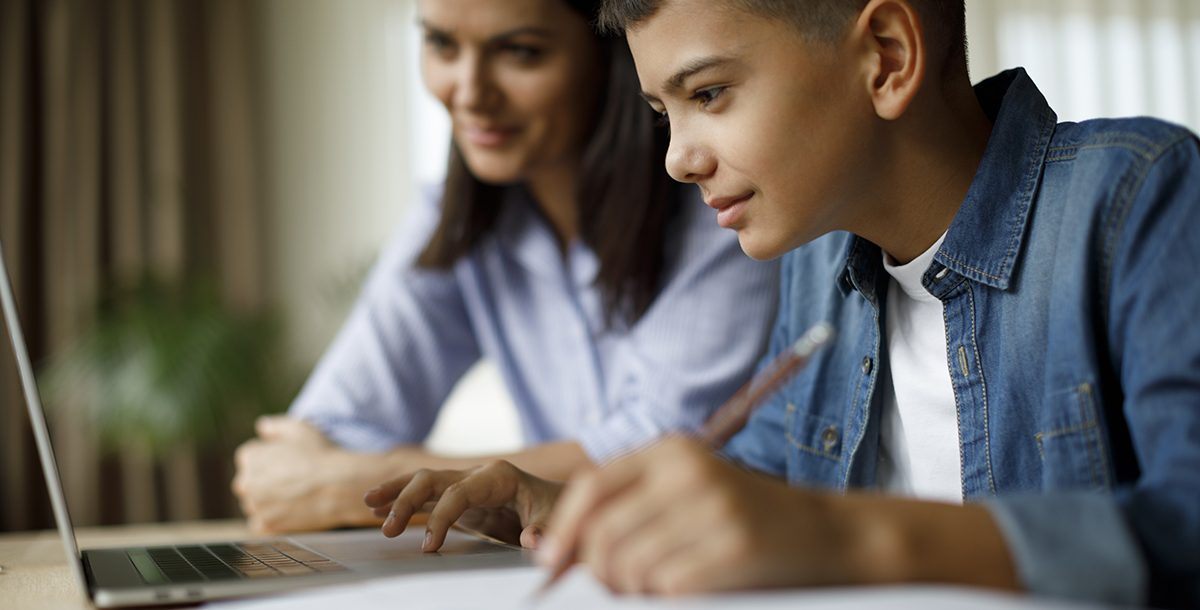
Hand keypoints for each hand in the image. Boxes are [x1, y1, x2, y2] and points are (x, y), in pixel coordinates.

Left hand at [232, 416, 413, 532]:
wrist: (339, 486)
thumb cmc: (321, 455)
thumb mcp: (299, 429)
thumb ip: (274, 425)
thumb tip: (262, 427)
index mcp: (249, 457)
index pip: (250, 457)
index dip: (270, 458)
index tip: (287, 462)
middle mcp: (245, 482)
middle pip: (250, 482)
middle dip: (265, 481)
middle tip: (291, 480)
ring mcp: (254, 507)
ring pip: (255, 504)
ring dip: (268, 501)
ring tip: (294, 495)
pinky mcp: (266, 526)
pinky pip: (262, 524)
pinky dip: (273, 520)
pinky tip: (291, 511)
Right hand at [363, 460, 562, 551]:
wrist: (563, 501)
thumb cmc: (558, 508)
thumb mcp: (557, 518)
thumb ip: (544, 530)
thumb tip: (531, 540)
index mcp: (498, 477)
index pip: (458, 493)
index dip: (440, 518)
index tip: (428, 547)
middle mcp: (477, 475)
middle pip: (432, 479)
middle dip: (406, 500)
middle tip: (387, 529)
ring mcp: (467, 485)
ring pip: (423, 482)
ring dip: (396, 493)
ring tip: (369, 505)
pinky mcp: (461, 499)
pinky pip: (427, 497)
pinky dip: (403, 501)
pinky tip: (380, 510)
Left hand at [539, 436, 864, 595]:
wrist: (829, 534)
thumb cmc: (744, 521)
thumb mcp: (687, 495)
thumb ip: (629, 511)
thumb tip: (553, 551)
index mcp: (672, 451)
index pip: (592, 488)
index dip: (565, 531)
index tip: (551, 564)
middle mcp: (690, 471)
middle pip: (604, 534)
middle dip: (600, 574)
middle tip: (620, 588)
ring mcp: (714, 506)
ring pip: (631, 567)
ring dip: (636, 591)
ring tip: (663, 586)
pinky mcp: (736, 546)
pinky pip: (668, 588)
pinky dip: (669, 600)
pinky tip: (692, 589)